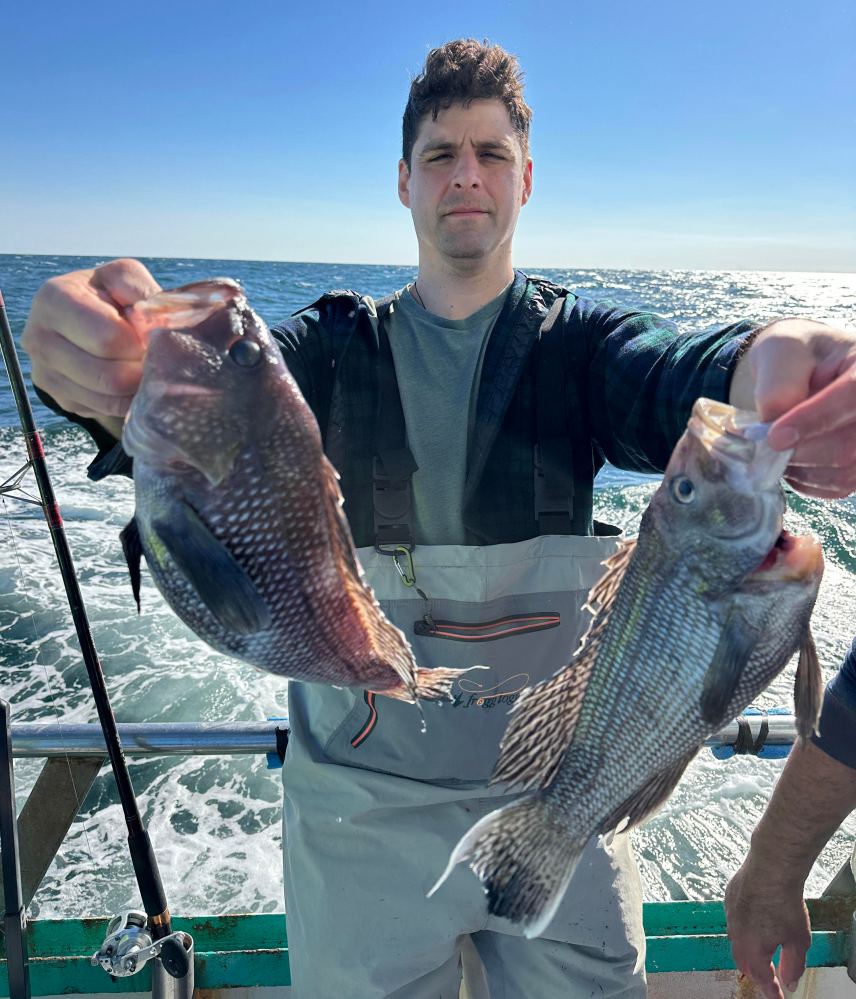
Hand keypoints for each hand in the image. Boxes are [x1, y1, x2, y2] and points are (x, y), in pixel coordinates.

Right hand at [22, 259, 160, 438]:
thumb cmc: (109, 295)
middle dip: (141, 369)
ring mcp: (44, 372)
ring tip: (148, 369)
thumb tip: (154, 324)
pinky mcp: (58, 397)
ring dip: (138, 388)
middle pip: (108, 375)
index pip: (108, 338)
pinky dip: (127, 401)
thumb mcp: (123, 278)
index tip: (152, 338)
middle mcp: (39, 337)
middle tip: (155, 359)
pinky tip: (134, 383)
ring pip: (108, 397)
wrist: (87, 320)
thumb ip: (139, 290)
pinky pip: (104, 409)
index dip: (140, 343)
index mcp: (54, 298)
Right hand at [725, 860, 810, 998]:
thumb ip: (793, 965)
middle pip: (743, 963)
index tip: (777, 996)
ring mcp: (730, 915)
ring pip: (736, 941)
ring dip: (748, 950)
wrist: (770, 868)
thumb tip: (789, 982)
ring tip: (761, 949)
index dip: (770, 990)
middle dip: (756, 972)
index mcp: (753, 950)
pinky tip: (755, 920)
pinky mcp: (728, 898)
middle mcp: (736, 935)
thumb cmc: (784, 902)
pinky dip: (743, 928)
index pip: (761, 978)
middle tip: (768, 976)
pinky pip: (733, 919)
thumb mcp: (798, 941)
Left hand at [739, 319, 855, 497]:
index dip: (815, 419)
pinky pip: (838, 486)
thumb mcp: (779, 351)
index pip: (852, 395)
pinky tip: (791, 459)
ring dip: (799, 467)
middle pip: (848, 446)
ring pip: (844, 472)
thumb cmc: (793, 354)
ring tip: (774, 448)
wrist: (803, 368)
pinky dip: (806, 479)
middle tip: (762, 444)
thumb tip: (775, 424)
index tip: (775, 436)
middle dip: (798, 450)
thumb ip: (778, 383)